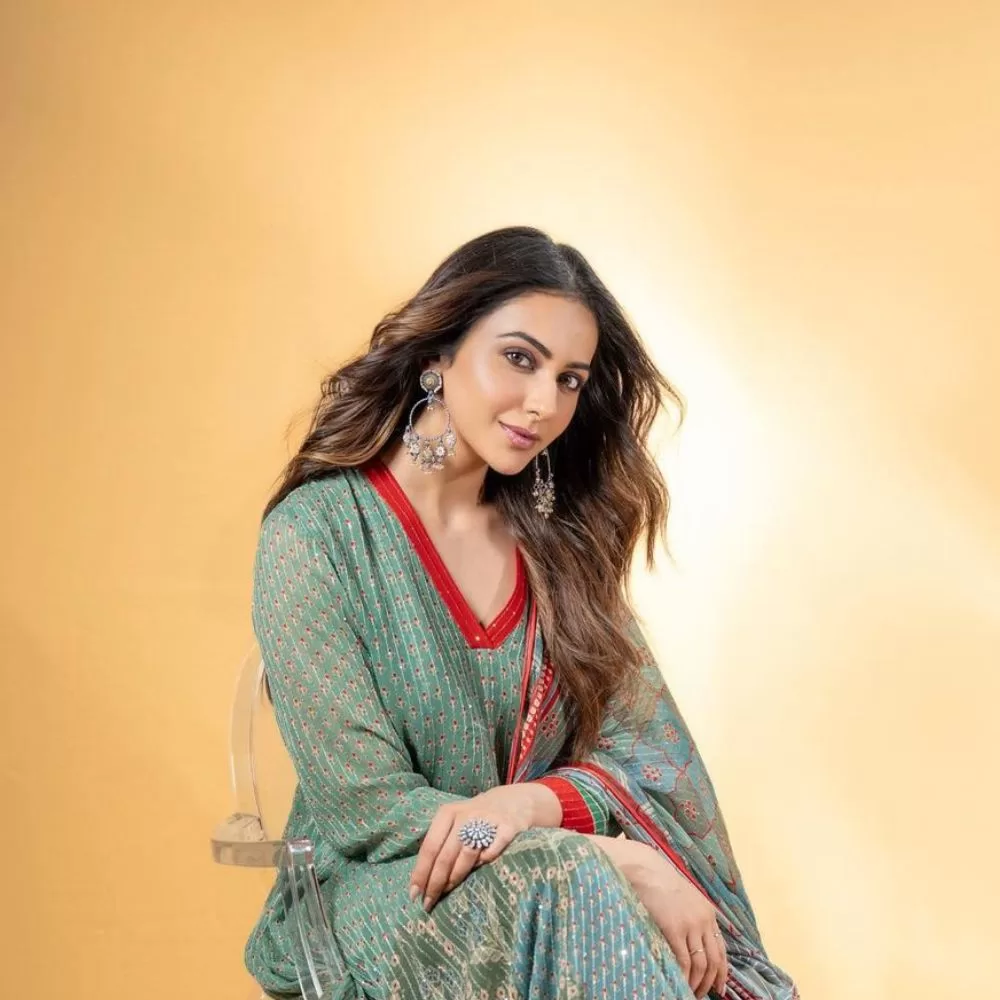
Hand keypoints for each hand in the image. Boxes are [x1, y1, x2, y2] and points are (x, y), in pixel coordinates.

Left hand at [409, 782, 560, 911]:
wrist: (515, 800)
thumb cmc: (477, 818)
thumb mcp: (456, 821)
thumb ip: (442, 844)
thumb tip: (422, 880)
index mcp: (448, 813)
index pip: (430, 847)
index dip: (421, 872)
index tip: (414, 894)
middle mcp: (466, 814)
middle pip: (446, 855)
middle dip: (435, 883)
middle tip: (428, 903)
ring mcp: (488, 820)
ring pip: (466, 856)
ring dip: (454, 878)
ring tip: (446, 893)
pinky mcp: (508, 827)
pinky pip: (492, 852)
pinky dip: (483, 864)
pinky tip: (478, 873)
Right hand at [614, 843, 728, 998]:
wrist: (646, 870)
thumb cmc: (660, 884)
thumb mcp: (685, 899)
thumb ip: (694, 919)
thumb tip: (695, 945)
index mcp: (708, 914)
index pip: (722, 951)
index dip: (722, 973)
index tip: (720, 989)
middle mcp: (703, 920)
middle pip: (714, 961)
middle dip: (710, 983)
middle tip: (702, 995)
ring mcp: (690, 924)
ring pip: (701, 964)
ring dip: (697, 983)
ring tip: (689, 993)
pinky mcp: (674, 928)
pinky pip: (684, 960)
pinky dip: (684, 976)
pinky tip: (680, 983)